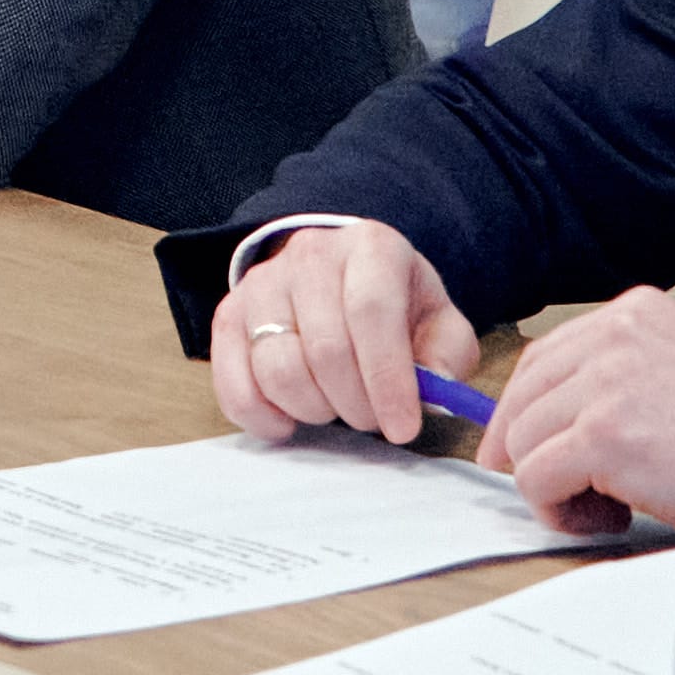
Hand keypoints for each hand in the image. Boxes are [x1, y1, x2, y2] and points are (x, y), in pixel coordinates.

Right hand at [210, 220, 480, 449]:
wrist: (339, 276)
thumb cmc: (395, 307)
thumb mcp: (438, 322)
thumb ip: (447, 356)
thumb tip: (432, 392)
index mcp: (371, 247)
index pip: (371, 311)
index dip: (387, 377)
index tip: (403, 428)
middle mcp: (310, 255)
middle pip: (325, 348)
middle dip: (355, 404)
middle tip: (373, 419)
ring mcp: (261, 283)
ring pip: (277, 368)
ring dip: (313, 409)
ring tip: (336, 408)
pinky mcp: (228, 315)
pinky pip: (233, 383)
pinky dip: (262, 416)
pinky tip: (290, 420)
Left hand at [473, 281, 674, 538]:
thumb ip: (630, 377)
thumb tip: (569, 417)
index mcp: (637, 313)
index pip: (544, 357)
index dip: (524, 409)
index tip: (520, 447)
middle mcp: (616, 336)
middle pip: (524, 398)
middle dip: (528, 451)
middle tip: (560, 492)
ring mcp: (607, 384)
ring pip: (524, 442)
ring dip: (554, 486)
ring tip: (609, 506)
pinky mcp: (605, 437)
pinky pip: (536, 480)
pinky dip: (559, 511)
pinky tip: (610, 518)